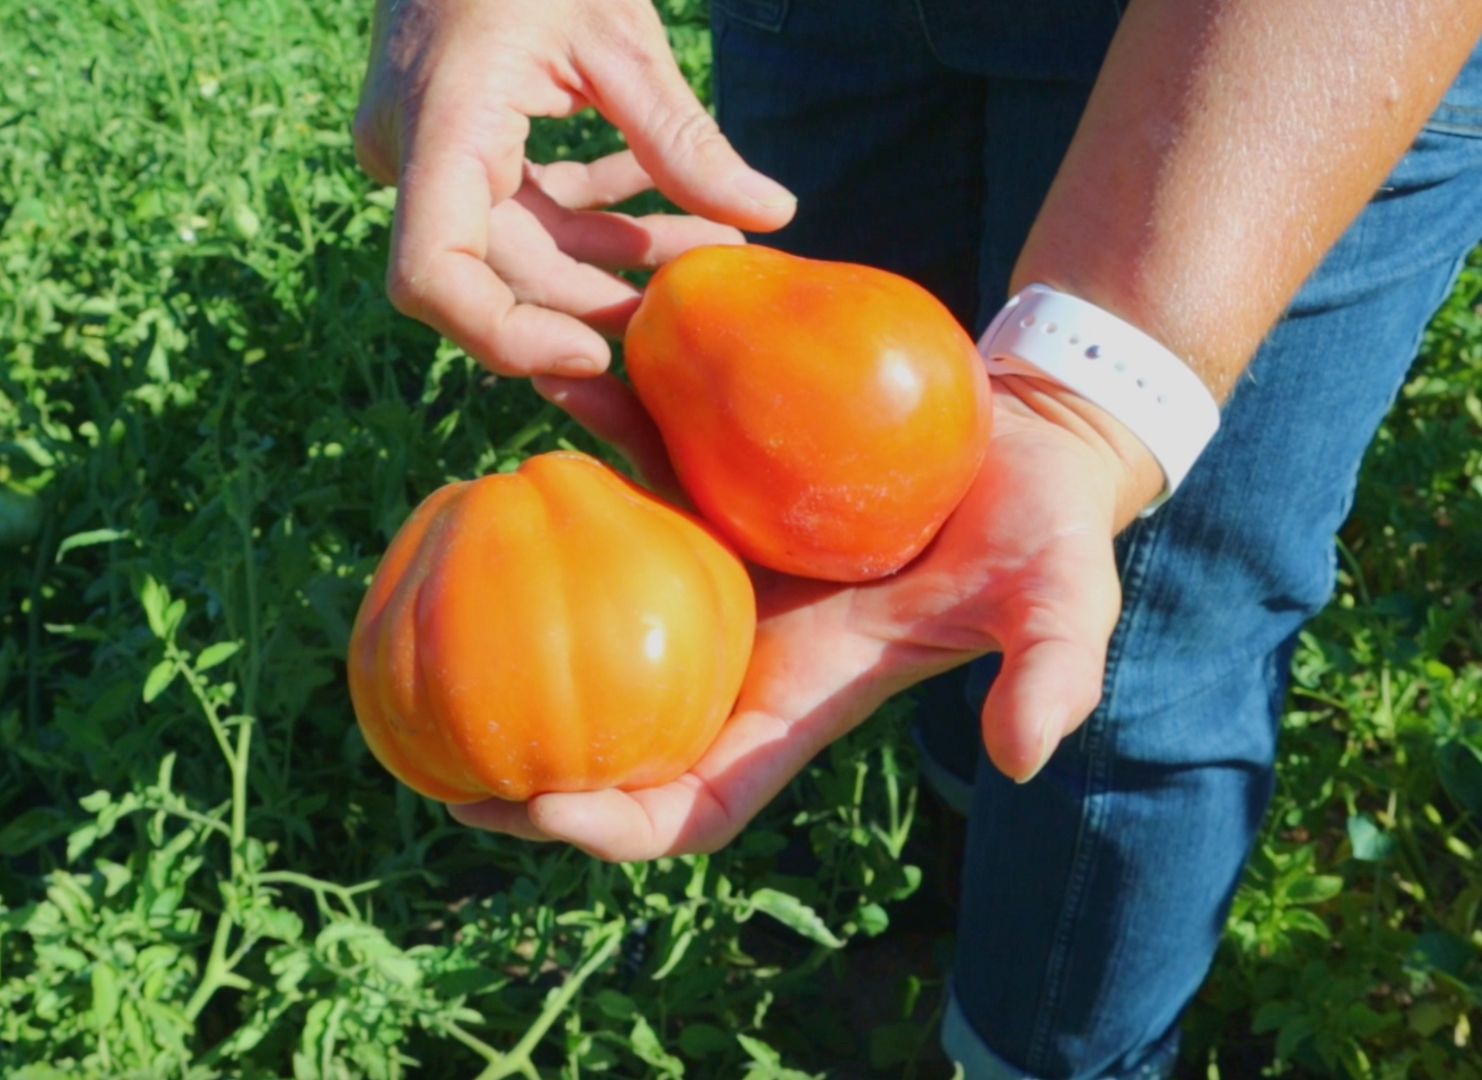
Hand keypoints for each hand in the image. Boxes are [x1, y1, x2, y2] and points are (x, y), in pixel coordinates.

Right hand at [352, 0, 796, 375]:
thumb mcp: (618, 34)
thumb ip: (682, 137)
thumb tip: (772, 216)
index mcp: (437, 126)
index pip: (432, 275)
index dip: (507, 335)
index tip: (595, 351)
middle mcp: (413, 156)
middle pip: (498, 275)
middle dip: (601, 299)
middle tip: (701, 304)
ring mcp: (428, 156)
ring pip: (519, 250)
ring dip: (612, 258)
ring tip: (711, 248)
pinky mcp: (454, 147)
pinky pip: (522, 210)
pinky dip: (591, 216)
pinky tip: (666, 206)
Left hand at [453, 375, 1164, 860]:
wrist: (1021, 430)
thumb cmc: (1040, 525)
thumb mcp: (1062, 596)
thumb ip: (1052, 671)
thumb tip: (1019, 758)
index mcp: (793, 704)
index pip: (691, 802)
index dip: (617, 825)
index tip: (538, 807)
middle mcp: (730, 655)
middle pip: (605, 738)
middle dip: (514, 766)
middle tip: (425, 743)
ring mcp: (705, 578)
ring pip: (584, 617)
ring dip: (507, 619)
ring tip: (418, 596)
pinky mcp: (701, 495)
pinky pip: (615, 493)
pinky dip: (566, 472)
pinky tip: (515, 432)